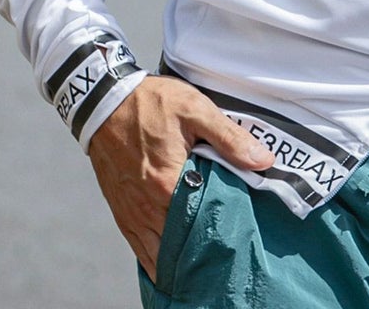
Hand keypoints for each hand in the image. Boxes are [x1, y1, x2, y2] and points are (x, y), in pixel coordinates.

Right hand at [86, 74, 274, 279]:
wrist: (105, 102)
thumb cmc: (152, 103)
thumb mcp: (196, 110)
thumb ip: (230, 138)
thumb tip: (263, 161)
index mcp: (169, 184)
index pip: (202, 225)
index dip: (222, 234)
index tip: (239, 239)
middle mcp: (148, 207)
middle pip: (180, 245)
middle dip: (201, 253)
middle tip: (224, 256)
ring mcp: (132, 212)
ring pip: (157, 254)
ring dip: (178, 261)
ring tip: (201, 266)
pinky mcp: (121, 211)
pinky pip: (139, 247)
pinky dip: (155, 259)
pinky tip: (170, 264)